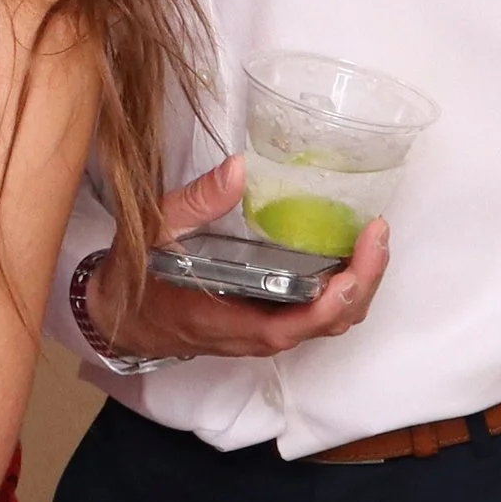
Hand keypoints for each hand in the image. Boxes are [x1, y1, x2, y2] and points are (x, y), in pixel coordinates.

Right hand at [81, 158, 389, 362]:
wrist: (122, 315)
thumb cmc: (139, 276)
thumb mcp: (156, 230)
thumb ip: (197, 202)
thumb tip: (240, 167)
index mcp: (230, 319)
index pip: (297, 324)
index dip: (336, 298)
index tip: (361, 257)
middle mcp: (257, 334)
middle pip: (328, 324)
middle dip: (364, 284)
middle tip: (378, 236)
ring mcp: (266, 331)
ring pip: (328, 323)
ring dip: (359, 287)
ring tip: (373, 242)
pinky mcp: (268, 321)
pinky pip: (317, 315)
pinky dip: (341, 288)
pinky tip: (346, 254)